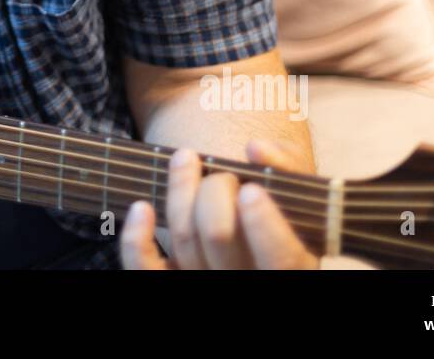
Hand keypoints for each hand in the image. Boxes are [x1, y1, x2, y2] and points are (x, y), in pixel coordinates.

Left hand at [121, 139, 318, 269]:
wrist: (245, 230)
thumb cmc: (277, 206)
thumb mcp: (298, 188)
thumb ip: (288, 166)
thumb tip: (256, 148)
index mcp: (294, 265)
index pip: (283, 259)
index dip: (265, 226)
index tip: (251, 190)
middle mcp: (249, 281)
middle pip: (221, 238)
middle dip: (215, 192)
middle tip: (223, 174)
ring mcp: (206, 283)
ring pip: (183, 243)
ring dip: (179, 192)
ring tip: (185, 159)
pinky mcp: (171, 282)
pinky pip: (144, 269)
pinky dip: (136, 239)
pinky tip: (141, 208)